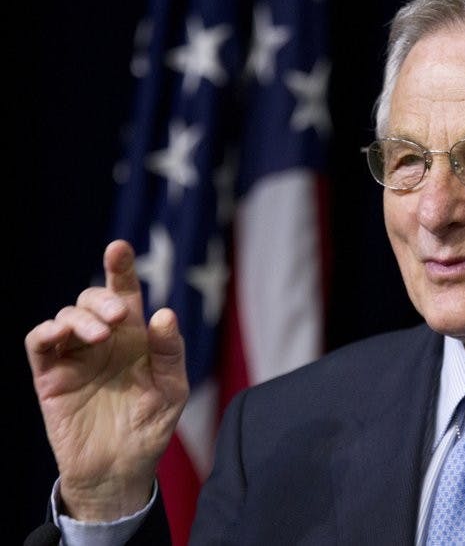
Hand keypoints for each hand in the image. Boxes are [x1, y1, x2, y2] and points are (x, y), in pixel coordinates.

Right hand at [25, 240, 188, 520]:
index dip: (120, 269)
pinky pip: (39, 343)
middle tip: (121, 316)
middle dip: (105, 297)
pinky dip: (47, 331)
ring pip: (66, 314)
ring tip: (102, 334)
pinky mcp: (51, 376)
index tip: (118, 248)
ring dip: (82, 316)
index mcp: (135, 338)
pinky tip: (61, 332)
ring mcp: (75, 356)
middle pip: (94, 299)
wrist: (121, 469)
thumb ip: (169, 352)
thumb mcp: (172, 389)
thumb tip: (164, 313)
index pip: (126, 294)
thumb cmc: (150, 427)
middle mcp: (103, 340)